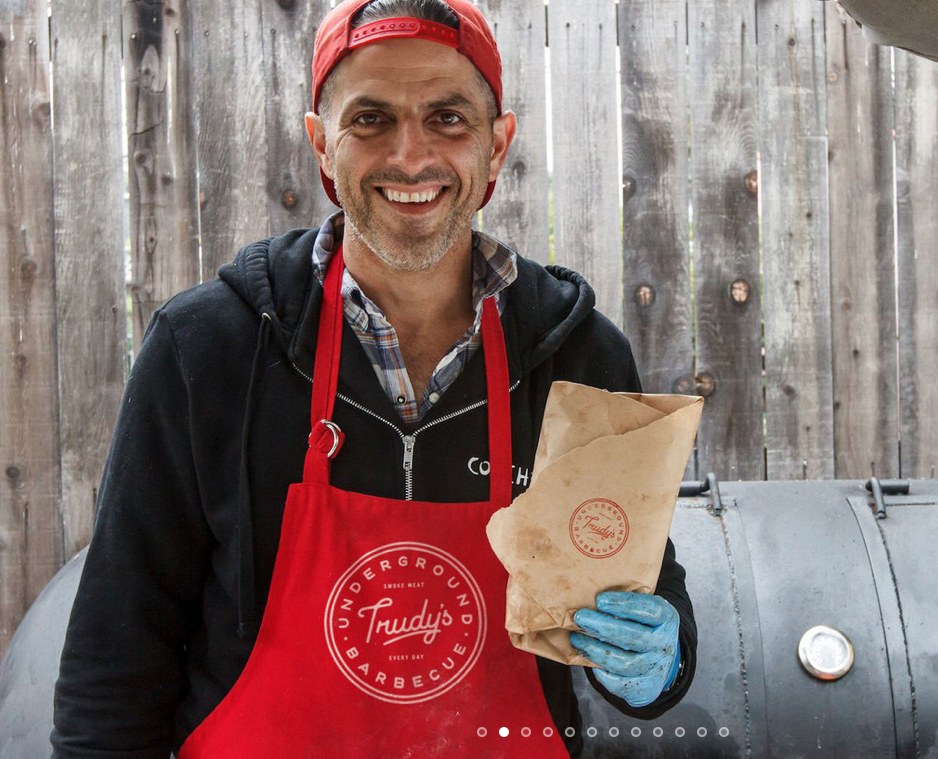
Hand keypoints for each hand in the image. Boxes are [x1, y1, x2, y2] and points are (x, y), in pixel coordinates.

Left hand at [570, 591, 680, 707]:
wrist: (659, 660)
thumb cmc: (643, 626)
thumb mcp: (642, 609)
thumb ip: (624, 604)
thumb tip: (591, 600)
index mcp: (667, 618)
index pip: (650, 609)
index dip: (624, 604)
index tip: (600, 600)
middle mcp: (665, 645)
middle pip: (633, 637)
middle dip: (602, 627)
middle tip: (580, 618)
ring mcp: (656, 669)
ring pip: (624, 663)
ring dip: (595, 650)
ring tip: (577, 639)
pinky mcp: (646, 689)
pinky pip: (620, 684)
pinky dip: (601, 673)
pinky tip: (590, 659)